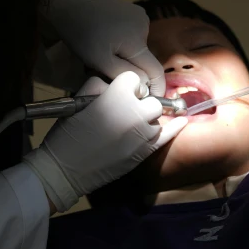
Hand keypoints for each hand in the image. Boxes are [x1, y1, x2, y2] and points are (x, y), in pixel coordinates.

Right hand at [23, 72, 187, 211]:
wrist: (66, 169)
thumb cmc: (68, 132)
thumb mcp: (78, 99)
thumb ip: (99, 85)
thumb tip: (113, 84)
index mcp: (118, 95)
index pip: (133, 79)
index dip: (125, 85)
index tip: (116, 93)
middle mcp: (136, 111)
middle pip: (150, 99)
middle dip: (140, 102)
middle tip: (123, 110)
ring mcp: (144, 133)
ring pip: (157, 117)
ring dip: (146, 118)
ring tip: (129, 126)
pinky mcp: (146, 151)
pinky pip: (168, 135)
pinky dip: (175, 127)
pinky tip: (182, 121)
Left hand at [44, 0, 165, 95]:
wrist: (68, 2)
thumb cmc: (80, 33)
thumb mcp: (99, 60)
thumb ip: (124, 74)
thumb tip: (146, 85)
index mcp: (138, 40)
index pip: (155, 70)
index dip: (156, 88)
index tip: (152, 100)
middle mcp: (145, 26)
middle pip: (145, 59)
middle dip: (132, 69)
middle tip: (108, 70)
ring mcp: (140, 16)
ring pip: (138, 48)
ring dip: (126, 56)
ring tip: (104, 51)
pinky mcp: (133, 11)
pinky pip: (133, 36)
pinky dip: (123, 43)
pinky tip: (107, 38)